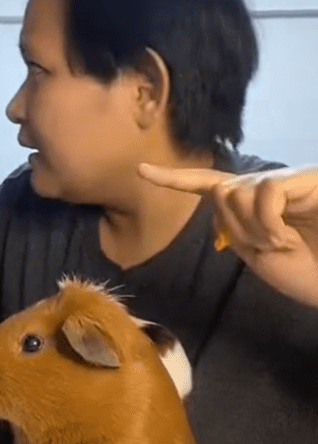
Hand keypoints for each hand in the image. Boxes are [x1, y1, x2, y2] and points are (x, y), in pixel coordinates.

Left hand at [138, 163, 317, 308]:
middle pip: (221, 192)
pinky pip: (264, 194)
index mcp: (253, 204)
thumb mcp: (258, 252)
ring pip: (238, 192)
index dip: (175, 179)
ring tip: (282, 244)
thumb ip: (234, 225)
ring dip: (253, 229)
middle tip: (267, 248)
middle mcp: (268, 185)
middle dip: (234, 226)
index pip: (208, 184)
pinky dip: (269, 223)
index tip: (141, 171)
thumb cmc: (306, 272)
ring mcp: (288, 180)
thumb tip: (221, 193)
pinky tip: (287, 237)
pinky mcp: (307, 177)